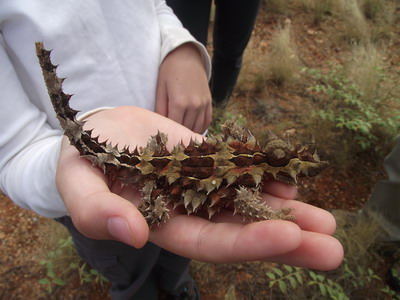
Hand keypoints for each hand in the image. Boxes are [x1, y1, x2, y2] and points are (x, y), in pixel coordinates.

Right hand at [56, 106, 342, 270]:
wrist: (96, 130)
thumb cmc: (81, 159)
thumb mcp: (78, 183)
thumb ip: (96, 211)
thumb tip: (134, 235)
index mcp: (162, 223)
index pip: (209, 241)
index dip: (247, 242)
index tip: (288, 237)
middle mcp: (190, 209)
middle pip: (241, 228)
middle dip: (285, 237)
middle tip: (331, 246)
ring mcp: (203, 182)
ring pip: (248, 200)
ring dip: (287, 209)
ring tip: (326, 220)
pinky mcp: (207, 156)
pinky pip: (240, 167)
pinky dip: (266, 173)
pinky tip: (293, 180)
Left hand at [155, 43, 211, 133]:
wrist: (187, 56)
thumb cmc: (169, 71)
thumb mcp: (160, 88)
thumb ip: (160, 108)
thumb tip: (159, 125)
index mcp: (179, 102)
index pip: (173, 127)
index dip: (167, 133)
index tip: (162, 136)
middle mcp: (194, 105)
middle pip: (185, 129)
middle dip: (177, 134)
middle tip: (170, 137)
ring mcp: (203, 104)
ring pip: (197, 128)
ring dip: (188, 133)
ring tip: (180, 135)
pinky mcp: (209, 102)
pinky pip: (207, 121)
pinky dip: (200, 128)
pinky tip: (192, 130)